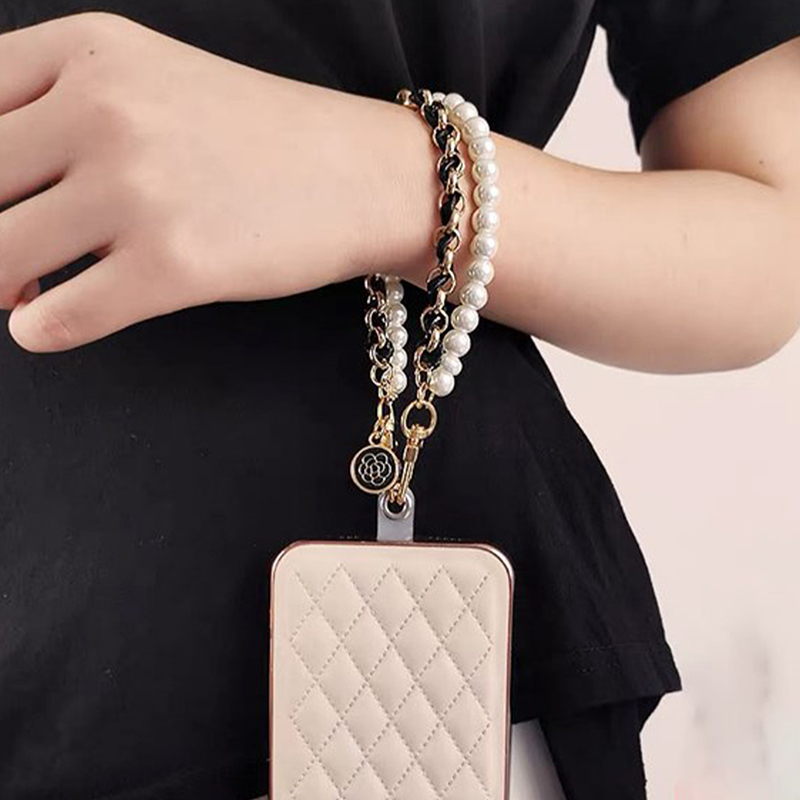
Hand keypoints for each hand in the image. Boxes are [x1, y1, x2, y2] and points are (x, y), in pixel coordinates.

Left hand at [0, 12, 435, 351]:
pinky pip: (61, 317)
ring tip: (24, 292)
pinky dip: (40, 331)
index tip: (0, 201)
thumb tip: (0, 207)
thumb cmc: (261, 137)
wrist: (361, 176)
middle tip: (9, 260)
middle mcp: (105, 110)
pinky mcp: (174, 266)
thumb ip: (62, 113)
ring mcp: (140, 190)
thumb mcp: (154, 80)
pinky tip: (49, 325)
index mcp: (90, 51)